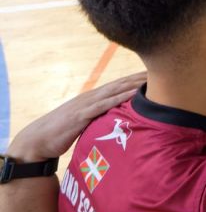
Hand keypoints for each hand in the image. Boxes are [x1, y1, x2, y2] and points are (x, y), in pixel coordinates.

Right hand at [6, 73, 144, 160]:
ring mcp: (85, 105)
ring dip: (133, 85)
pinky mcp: (81, 115)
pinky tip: (131, 95)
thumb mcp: (85, 123)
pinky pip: (102, 105)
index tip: (155, 74)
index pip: (119, 85)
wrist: (38, 140)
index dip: (137, 79)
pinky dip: (118, 99)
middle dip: (140, 77)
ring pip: (114, 91)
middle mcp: (91, 97)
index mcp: (93, 98)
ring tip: (151, 79)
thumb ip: (100, 119)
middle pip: (120, 84)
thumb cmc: (62, 133)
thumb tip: (116, 122)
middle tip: (161, 70)